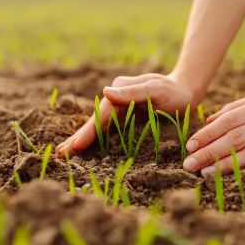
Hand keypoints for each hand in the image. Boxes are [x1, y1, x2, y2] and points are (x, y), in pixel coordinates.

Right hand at [56, 73, 195, 156]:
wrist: (184, 90)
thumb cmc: (173, 91)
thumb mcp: (156, 90)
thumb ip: (132, 93)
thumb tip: (105, 93)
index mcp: (119, 90)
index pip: (101, 116)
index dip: (88, 132)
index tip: (75, 146)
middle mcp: (114, 98)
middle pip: (94, 121)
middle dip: (77, 138)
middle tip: (60, 154)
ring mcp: (117, 107)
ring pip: (97, 126)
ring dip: (80, 139)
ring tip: (64, 152)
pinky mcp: (123, 116)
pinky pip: (105, 128)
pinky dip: (93, 137)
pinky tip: (83, 146)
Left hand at [182, 88, 244, 175]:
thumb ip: (236, 109)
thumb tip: (208, 122)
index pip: (228, 121)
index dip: (207, 135)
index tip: (190, 147)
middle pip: (236, 138)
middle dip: (209, 152)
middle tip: (189, 164)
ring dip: (226, 165)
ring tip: (206, 174)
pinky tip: (238, 178)